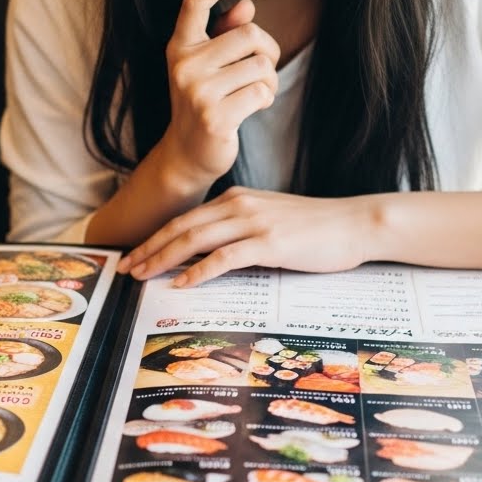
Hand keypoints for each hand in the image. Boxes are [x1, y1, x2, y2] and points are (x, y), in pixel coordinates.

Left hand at [116, 187, 377, 286]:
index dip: (155, 237)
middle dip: (149, 247)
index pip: (186, 218)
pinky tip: (183, 283)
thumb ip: (241, 231)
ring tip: (143, 275)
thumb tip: (212, 255)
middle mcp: (240, 205)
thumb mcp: (271, 221)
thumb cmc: (317, 228)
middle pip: (182, 226)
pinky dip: (199, 270)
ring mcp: (254, 222)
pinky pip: (225, 257)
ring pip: (196, 239)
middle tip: (126, 268)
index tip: (135, 254)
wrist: (356, 223)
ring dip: (164, 258)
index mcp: (237, 198)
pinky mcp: (270, 242)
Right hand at [155, 0, 280, 192]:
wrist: (187, 154)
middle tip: (260, 71)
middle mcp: (183, 64)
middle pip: (250, 34)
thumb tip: (246, 6)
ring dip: (268, 81)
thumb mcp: (209, 65)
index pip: (195, 3)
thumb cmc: (204, 102)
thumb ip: (224, 35)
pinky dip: (265, 99)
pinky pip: (261, 91)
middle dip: (267, 52)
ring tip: (253, 94)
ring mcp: (197, 91)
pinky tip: (251, 108)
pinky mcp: (215, 116)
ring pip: (260, 65)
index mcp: (179, 46)